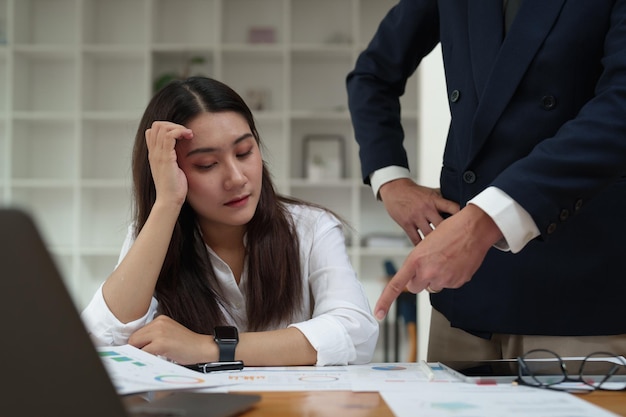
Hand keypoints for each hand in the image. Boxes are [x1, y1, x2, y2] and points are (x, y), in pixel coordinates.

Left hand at [128, 315, 215, 364]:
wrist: (202, 347)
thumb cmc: (187, 344)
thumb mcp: (169, 333)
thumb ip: (155, 334)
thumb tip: (138, 345)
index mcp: (160, 319)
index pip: (138, 331)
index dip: (138, 343)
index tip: (140, 350)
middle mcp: (159, 323)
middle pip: (134, 338)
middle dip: (137, 348)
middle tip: (144, 356)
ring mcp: (159, 332)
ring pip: (136, 344)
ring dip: (141, 353)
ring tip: (151, 358)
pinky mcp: (160, 343)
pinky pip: (143, 352)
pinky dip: (145, 358)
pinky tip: (154, 360)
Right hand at [145, 121, 193, 207]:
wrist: (169, 200)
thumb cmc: (173, 188)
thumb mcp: (172, 169)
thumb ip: (173, 158)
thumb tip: (181, 151)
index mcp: (154, 154)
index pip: (152, 131)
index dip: (167, 128)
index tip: (181, 135)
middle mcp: (154, 152)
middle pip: (157, 125)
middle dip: (173, 124)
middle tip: (186, 133)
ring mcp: (158, 155)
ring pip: (162, 127)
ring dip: (178, 127)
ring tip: (188, 134)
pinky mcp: (166, 158)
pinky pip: (170, 136)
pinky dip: (180, 131)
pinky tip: (188, 136)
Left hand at [374, 204, 502, 319]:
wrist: (474, 229)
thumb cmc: (451, 230)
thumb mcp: (426, 244)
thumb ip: (419, 262)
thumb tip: (419, 275)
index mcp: (416, 260)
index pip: (396, 285)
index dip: (385, 301)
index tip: (379, 313)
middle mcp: (428, 272)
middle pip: (415, 288)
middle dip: (419, 280)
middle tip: (428, 265)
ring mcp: (444, 279)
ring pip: (433, 286)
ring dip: (436, 278)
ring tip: (446, 259)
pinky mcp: (457, 282)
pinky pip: (449, 285)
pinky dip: (451, 277)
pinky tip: (456, 263)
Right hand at [379, 178, 459, 244]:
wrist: (394, 189)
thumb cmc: (414, 192)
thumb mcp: (431, 192)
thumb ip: (443, 199)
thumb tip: (460, 204)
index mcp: (435, 200)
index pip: (453, 208)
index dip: (462, 217)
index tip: (468, 225)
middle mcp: (426, 209)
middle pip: (442, 225)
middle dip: (449, 235)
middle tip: (456, 244)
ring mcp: (416, 217)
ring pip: (429, 235)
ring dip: (436, 244)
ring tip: (443, 251)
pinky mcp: (407, 224)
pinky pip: (416, 239)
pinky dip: (421, 246)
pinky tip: (427, 251)